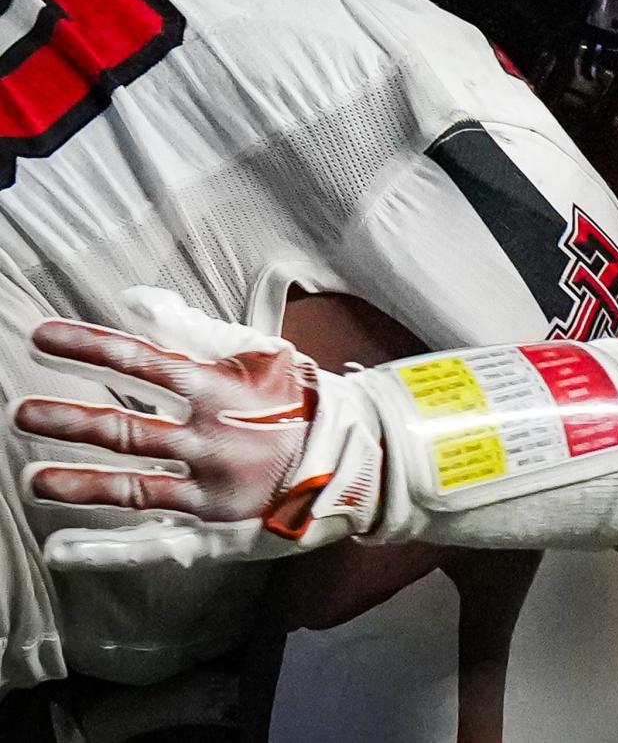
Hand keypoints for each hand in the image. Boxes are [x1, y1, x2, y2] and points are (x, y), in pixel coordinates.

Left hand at [12, 287, 381, 570]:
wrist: (352, 459)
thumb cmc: (298, 399)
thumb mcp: (259, 351)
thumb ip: (196, 327)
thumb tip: (138, 301)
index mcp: (219, 391)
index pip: (141, 362)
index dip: (89, 347)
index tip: (42, 336)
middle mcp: (209, 440)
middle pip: (124, 428)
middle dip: (67, 419)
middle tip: (20, 412)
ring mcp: (208, 489)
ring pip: (130, 485)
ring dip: (78, 480)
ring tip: (31, 476)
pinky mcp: (212, 529)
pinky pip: (150, 540)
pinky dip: (104, 548)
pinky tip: (60, 548)